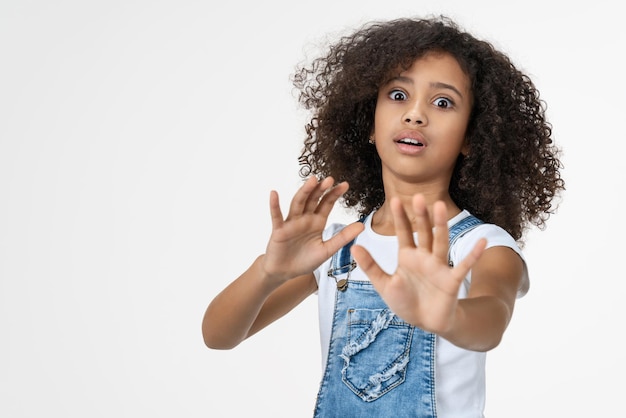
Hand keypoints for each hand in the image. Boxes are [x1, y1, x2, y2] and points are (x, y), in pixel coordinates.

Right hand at [261, 176, 363, 283]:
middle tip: (330, 179)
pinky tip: (274, 194)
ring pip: (298, 203)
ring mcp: (291, 222)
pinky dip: (274, 205)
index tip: (345, 185)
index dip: (334, 194)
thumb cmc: (305, 260)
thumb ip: (343, 237)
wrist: (285, 273)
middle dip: (321, 189)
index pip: (327, 204)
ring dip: (304, 192)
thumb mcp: (327, 249)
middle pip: (313, 200)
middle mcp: (304, 218)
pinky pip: (277, 216)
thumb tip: (362, 226)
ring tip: (312, 180)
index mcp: (317, 222)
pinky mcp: (279, 230)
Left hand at [351, 194, 485, 333]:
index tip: (396, 199)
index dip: (400, 217)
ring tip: (440, 207)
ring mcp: (439, 267)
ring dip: (441, 226)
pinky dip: (472, 255)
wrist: (425, 322)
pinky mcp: (451, 280)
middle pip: (423, 232)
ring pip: (440, 242)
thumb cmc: (405, 301)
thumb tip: (353, 246)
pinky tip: (482, 242)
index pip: (404, 232)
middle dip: (421, 216)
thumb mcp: (383, 284)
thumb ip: (370, 266)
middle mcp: (424, 257)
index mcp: (408, 256)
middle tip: (418, 196)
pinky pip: (463, 266)